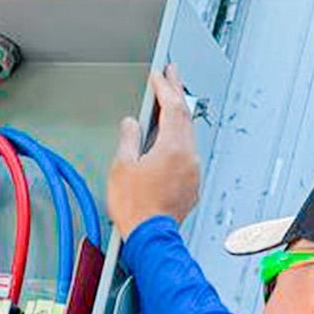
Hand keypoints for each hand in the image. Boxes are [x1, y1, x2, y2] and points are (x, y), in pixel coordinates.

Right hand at [107, 64, 200, 241]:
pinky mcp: (191, 187)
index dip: (164, 87)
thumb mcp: (122, 167)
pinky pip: (187, 155)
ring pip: (189, 135)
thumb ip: (128, 139)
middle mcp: (187, 157)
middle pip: (185, 116)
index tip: (159, 75)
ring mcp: (192, 173)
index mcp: (172, 148)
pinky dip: (179, 141)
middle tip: (172, 75)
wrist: (150, 239)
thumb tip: (131, 124)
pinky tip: (171, 141)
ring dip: (179, 116)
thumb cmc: (136, 210)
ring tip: (171, 103)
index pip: (172, 106)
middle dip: (177, 92)